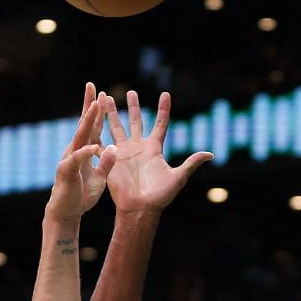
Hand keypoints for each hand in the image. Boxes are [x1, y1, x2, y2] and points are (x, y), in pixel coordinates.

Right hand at [45, 84, 117, 221]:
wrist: (67, 212)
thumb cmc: (82, 193)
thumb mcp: (100, 178)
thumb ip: (107, 163)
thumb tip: (114, 148)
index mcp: (86, 149)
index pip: (92, 126)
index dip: (97, 110)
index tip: (102, 93)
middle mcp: (77, 150)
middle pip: (84, 124)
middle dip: (89, 106)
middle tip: (92, 86)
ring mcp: (70, 158)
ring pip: (80, 136)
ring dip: (87, 121)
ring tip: (94, 106)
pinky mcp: (66, 171)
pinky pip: (77, 159)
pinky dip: (85, 153)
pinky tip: (93, 146)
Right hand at [100, 90, 213, 212]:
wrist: (140, 208)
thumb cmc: (160, 195)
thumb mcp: (179, 177)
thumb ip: (191, 163)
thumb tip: (211, 154)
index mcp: (154, 148)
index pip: (160, 124)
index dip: (163, 109)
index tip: (165, 94)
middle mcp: (138, 147)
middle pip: (135, 121)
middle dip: (133, 106)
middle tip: (130, 92)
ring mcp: (123, 152)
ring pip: (116, 127)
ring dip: (111, 113)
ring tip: (106, 97)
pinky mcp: (111, 159)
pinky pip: (101, 142)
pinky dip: (96, 130)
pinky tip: (90, 118)